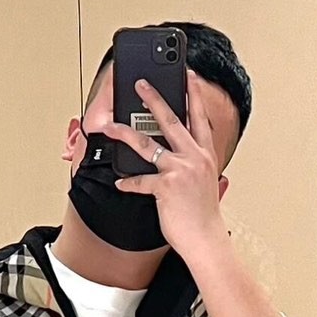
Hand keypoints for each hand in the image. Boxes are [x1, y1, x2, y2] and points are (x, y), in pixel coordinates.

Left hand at [101, 67, 225, 262]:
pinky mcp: (166, 187)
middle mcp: (194, 158)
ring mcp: (180, 170)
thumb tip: (178, 153)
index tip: (189, 76)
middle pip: (171, 120)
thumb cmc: (203, 215)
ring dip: (124, 133)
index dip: (194, 94)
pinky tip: (120, 182)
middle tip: (141, 83)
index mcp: (205, 155)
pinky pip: (139, 181)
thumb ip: (194, 163)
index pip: (199, 118)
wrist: (206, 240)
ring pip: (147, 144)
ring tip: (110, 126)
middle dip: (154, 98)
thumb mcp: (206, 182)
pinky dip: (128, 182)